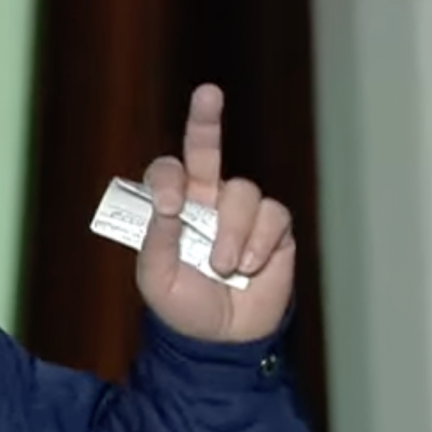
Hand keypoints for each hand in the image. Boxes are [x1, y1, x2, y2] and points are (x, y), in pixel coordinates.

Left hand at [135, 84, 294, 343]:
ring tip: (225, 265)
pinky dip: (260, 241)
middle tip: (208, 92)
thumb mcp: (156, 279)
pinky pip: (273, 215)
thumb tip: (168, 205)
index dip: (169, 180)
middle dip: (207, 119)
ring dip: (233, 230)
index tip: (170, 208)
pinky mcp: (275, 229)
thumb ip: (157, 241)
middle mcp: (206, 200)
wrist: (221, 339)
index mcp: (173, 208)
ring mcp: (241, 213)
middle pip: (207, 150)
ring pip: (243, 192)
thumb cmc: (183, 307)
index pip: (168, 172)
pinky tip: (249, 266)